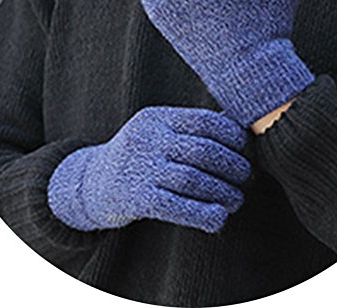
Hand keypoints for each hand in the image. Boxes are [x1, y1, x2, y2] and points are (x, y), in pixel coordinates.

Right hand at [48, 107, 249, 232]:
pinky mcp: (135, 198)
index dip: (231, 134)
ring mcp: (139, 167)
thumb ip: (189, 128)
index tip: (244, 147)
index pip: (203, 120)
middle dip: (233, 165)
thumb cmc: (139, 156)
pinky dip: (203, 213)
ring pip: (193, 179)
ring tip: (237, 199)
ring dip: (223, 192)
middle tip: (246, 177)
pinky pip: (176, 206)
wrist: (90, 182)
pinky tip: (219, 217)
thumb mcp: (157, 132)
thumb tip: (236, 126)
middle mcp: (148, 139)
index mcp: (157, 117)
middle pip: (203, 151)